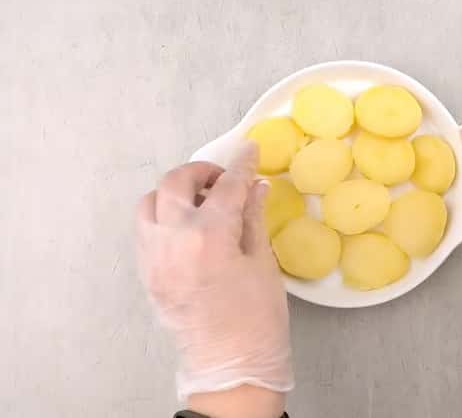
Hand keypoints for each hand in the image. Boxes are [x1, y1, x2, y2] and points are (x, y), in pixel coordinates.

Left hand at [136, 141, 292, 400]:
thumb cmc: (257, 318)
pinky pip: (144, 228)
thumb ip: (253, 218)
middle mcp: (173, 238)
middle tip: (224, 179)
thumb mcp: (263, 264)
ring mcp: (153, 255)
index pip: (227, 186)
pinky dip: (162, 216)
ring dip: (174, 193)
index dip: (241, 165)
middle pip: (176, 183)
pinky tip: (187, 227)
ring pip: (150, 202)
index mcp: (209, 236)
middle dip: (201, 172)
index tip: (249, 151)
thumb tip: (256, 187)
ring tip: (201, 203)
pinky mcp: (146, 271)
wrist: (230, 363)